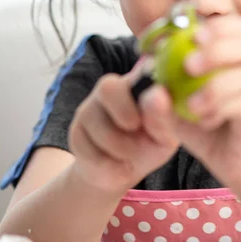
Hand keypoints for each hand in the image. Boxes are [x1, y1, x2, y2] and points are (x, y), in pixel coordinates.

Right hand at [68, 62, 179, 194]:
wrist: (119, 173)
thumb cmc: (148, 146)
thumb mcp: (164, 137)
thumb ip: (163, 118)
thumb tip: (157, 95)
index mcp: (137, 84)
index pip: (138, 68)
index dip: (144, 76)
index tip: (155, 98)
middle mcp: (111, 89)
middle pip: (108, 87)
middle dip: (124, 112)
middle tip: (136, 129)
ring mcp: (89, 108)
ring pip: (99, 124)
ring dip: (120, 149)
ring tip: (129, 155)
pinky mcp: (76, 131)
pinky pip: (87, 147)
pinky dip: (106, 164)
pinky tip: (112, 163)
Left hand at [143, 14, 240, 187]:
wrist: (232, 163)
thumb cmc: (204, 123)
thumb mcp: (176, 101)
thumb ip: (164, 81)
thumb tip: (149, 59)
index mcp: (240, 54)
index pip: (238, 24)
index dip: (218, 21)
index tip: (192, 31)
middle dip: (217, 47)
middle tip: (189, 64)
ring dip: (216, 85)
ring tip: (192, 104)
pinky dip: (221, 108)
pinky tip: (205, 120)